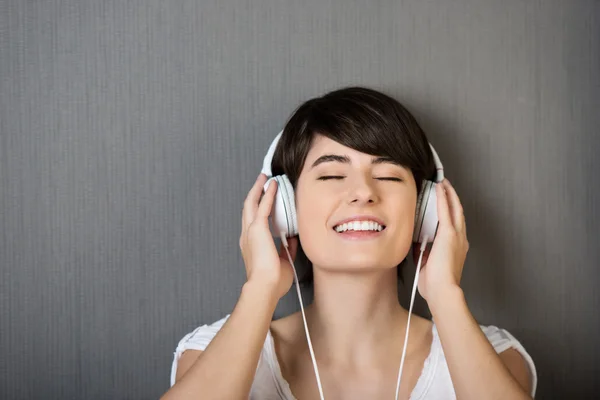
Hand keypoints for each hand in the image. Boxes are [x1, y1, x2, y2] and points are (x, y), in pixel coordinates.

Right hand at [239, 173, 298, 300]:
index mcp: (252, 245)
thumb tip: (294, 237)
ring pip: (252, 203)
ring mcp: (250, 231)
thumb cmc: (273, 281)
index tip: (264, 201)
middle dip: (255, 193)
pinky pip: (263, 206)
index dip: (258, 209)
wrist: (266, 286)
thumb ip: (288, 248)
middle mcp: (247, 235)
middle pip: (249, 208)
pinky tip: (272, 185)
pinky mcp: (257, 228)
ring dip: (258, 189)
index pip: (254, 222)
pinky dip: (267, 194)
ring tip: (265, 178)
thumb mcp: (283, 262)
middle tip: (261, 182)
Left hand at [412, 179, 468, 303]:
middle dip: (452, 198)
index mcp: (456, 248)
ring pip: (454, 208)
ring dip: (448, 194)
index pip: (453, 225)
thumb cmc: (435, 285)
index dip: (450, 212)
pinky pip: (446, 210)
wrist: (442, 291)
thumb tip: (415, 244)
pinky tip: (440, 187)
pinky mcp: (449, 234)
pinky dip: (443, 197)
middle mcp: (460, 239)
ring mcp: (457, 235)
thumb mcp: (426, 265)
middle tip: (446, 186)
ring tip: (443, 183)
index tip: (444, 203)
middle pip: (457, 212)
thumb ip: (422, 253)